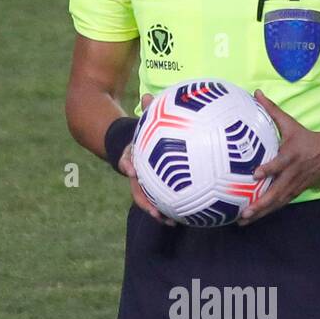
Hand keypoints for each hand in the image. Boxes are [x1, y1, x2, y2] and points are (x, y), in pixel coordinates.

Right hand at [118, 92, 174, 225]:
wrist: (134, 146)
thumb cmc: (144, 132)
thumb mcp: (145, 122)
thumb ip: (148, 111)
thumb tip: (147, 96)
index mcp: (133, 159)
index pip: (127, 162)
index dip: (128, 166)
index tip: (130, 170)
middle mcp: (137, 175)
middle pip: (138, 192)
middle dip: (147, 204)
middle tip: (157, 213)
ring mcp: (146, 185)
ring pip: (150, 202)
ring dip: (160, 212)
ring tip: (174, 222)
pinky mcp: (157, 190)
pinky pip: (165, 200)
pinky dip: (175, 207)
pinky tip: (192, 214)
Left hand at [236, 90, 319, 223]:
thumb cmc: (305, 138)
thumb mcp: (290, 123)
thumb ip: (272, 110)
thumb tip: (256, 93)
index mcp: (291, 156)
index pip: (280, 164)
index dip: (269, 169)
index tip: (255, 174)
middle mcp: (292, 173)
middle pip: (276, 191)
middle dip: (261, 203)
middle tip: (244, 211)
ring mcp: (294, 185)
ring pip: (277, 202)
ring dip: (261, 212)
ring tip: (243, 221)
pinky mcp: (294, 192)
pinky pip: (279, 205)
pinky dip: (266, 213)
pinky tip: (252, 219)